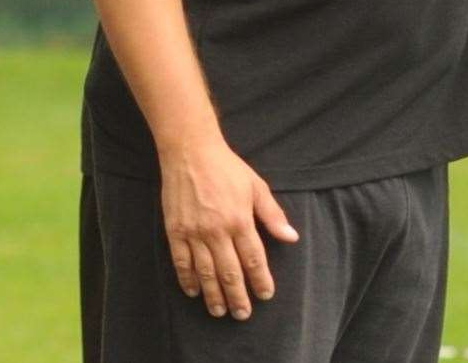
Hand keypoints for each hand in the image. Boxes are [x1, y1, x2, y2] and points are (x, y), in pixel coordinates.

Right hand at [158, 136, 297, 320]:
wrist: (191, 152)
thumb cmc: (227, 167)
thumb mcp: (256, 186)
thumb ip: (272, 214)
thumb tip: (291, 237)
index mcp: (240, 219)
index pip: (254, 258)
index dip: (260, 279)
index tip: (266, 295)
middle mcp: (217, 230)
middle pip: (229, 271)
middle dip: (238, 296)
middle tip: (243, 314)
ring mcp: (194, 232)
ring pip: (205, 272)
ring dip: (213, 295)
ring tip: (220, 311)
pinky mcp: (175, 231)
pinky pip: (182, 262)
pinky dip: (188, 279)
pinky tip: (194, 292)